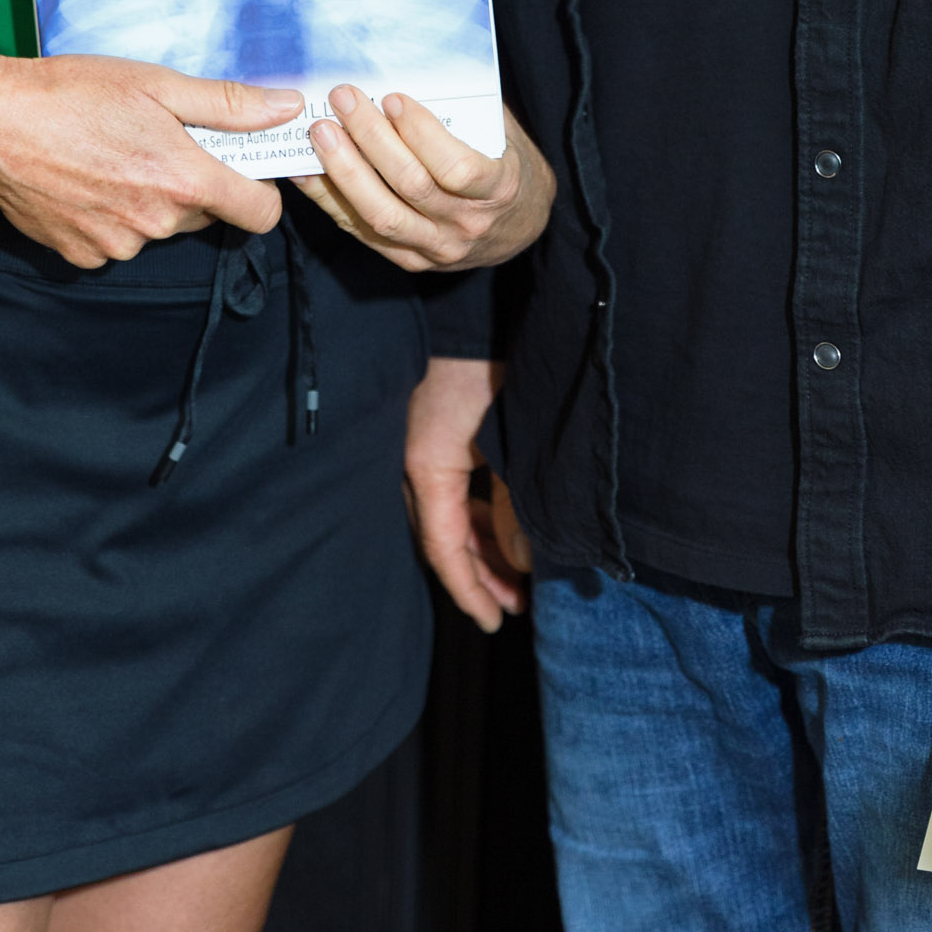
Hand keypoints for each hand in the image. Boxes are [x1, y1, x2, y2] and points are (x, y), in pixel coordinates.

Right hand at [0, 52, 299, 269]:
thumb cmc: (72, 93)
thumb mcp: (158, 85)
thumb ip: (230, 104)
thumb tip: (287, 107)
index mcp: (184, 180)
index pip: (260, 214)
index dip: (259, 189)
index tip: (243, 164)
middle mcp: (155, 223)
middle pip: (204, 213)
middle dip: (193, 181)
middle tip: (159, 139)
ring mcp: (116, 245)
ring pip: (158, 225)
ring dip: (149, 198)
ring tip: (112, 153)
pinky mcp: (81, 256)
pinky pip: (117, 240)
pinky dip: (111, 215)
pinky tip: (85, 179)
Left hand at [290, 92, 553, 273]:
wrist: (519, 225)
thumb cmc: (505, 163)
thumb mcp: (502, 132)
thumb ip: (465, 107)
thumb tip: (411, 67)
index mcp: (499, 188)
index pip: (458, 168)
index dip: (422, 134)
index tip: (394, 98)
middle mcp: (466, 224)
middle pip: (411, 186)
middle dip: (371, 139)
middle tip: (343, 99)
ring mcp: (436, 248)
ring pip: (382, 215)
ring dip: (345, 171)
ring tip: (320, 132)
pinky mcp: (410, 259)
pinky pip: (363, 232)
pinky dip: (331, 201)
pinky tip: (306, 171)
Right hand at [403, 356, 531, 631]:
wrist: (474, 309)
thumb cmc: (491, 369)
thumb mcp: (510, 444)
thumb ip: (512, 506)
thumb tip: (517, 562)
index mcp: (426, 469)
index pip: (443, 549)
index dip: (470, 591)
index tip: (495, 623)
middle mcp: (414, 464)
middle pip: (442, 537)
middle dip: (479, 574)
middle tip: (514, 605)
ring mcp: (422, 448)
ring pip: (447, 515)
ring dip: (480, 545)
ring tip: (517, 573)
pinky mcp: (435, 434)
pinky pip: (451, 490)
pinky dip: (475, 514)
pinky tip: (501, 528)